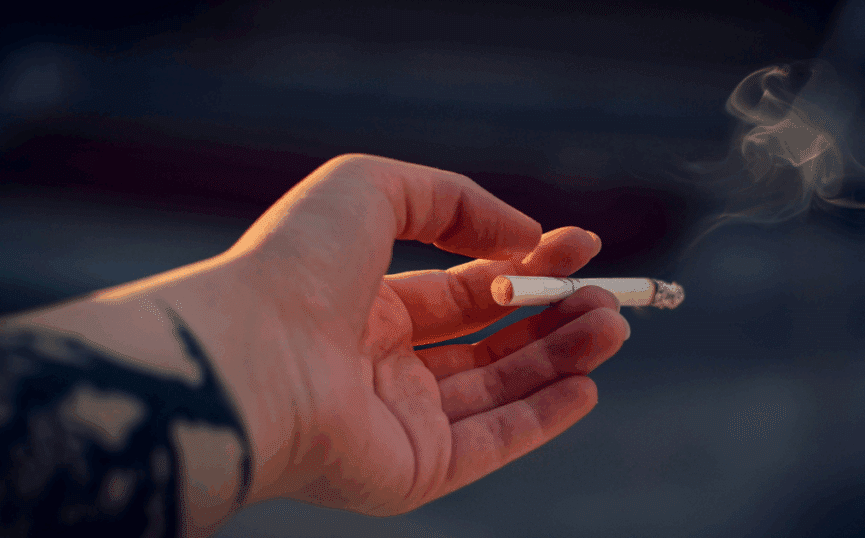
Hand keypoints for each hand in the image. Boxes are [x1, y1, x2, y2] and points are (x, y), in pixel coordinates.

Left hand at [212, 154, 631, 514]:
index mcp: (369, 306)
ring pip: (500, 391)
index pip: (468, 289)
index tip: (584, 245)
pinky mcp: (413, 471)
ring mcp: (399, 421)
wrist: (249, 355)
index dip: (527, 264)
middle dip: (555, 316)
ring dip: (562, 359)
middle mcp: (385, 366)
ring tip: (615, 326)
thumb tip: (523, 235)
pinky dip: (544, 417)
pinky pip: (492, 443)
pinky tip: (588, 385)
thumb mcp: (373, 188)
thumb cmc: (297, 264)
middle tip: (612, 296)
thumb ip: (454, 200)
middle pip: (492, 342)